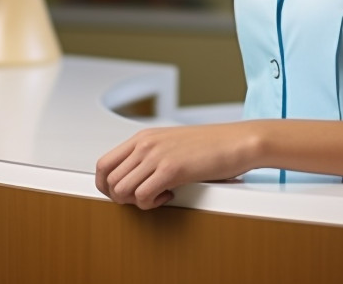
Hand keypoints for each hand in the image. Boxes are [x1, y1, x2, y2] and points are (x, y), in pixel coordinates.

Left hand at [95, 123, 260, 209]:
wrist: (238, 141)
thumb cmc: (212, 145)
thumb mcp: (173, 144)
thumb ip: (151, 156)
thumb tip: (133, 179)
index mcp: (144, 137)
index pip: (104, 164)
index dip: (106, 186)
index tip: (121, 195)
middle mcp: (146, 144)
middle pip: (109, 180)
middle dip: (121, 198)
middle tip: (143, 198)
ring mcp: (157, 156)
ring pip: (121, 190)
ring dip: (136, 202)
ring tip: (157, 196)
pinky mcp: (171, 169)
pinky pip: (142, 197)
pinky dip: (151, 204)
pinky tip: (168, 196)